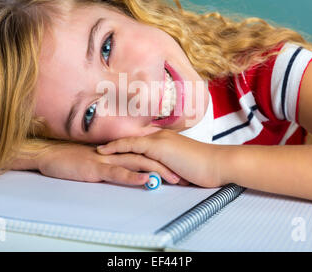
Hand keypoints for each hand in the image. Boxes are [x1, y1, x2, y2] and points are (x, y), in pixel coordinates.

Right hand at [35, 142, 182, 185]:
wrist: (50, 155)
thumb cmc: (73, 159)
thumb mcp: (99, 160)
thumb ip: (115, 163)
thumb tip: (131, 170)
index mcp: (118, 150)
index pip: (145, 153)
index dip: (162, 160)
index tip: (178, 168)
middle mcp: (116, 152)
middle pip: (147, 156)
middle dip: (167, 166)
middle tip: (184, 176)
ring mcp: (107, 159)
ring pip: (137, 163)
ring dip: (156, 171)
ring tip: (173, 179)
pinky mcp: (96, 168)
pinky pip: (117, 172)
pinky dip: (133, 176)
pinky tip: (145, 180)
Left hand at [97, 129, 228, 187]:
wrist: (217, 164)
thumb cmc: (204, 167)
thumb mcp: (181, 166)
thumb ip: (169, 167)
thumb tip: (161, 174)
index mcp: (166, 140)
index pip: (140, 141)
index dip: (125, 144)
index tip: (110, 148)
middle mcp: (160, 136)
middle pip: (131, 139)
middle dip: (113, 143)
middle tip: (95, 147)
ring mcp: (159, 140)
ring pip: (128, 141)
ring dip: (111, 146)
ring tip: (94, 150)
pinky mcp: (158, 147)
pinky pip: (132, 146)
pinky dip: (117, 148)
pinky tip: (105, 152)